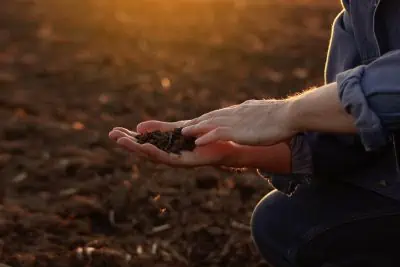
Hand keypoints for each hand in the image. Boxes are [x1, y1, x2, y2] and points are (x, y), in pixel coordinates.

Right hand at [108, 121, 240, 166]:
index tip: (114, 131)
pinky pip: (169, 158)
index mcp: (166, 147)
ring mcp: (177, 160)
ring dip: (137, 149)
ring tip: (122, 141)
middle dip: (129, 143)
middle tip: (112, 135)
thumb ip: (160, 129)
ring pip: (153, 156)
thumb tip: (139, 127)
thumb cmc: (204, 137)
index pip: (143, 143)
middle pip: (144, 150)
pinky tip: (145, 148)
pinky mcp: (187, 162)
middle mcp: (169, 155)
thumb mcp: (178, 129)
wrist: (227, 144)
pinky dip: (156, 153)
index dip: (129, 138)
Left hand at [181, 99, 297, 145]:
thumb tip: (257, 116)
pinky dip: (206, 137)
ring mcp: (236, 121)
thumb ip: (257, 115)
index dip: (209, 118)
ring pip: (210, 123)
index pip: (222, 113)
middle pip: (212, 116)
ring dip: (196, 128)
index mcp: (243, 109)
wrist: (291, 114)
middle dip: (198, 121)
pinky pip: (217, 134)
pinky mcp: (238, 130)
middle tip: (184, 125)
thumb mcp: (267, 113)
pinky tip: (197, 143)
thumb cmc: (285, 116)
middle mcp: (236, 113)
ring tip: (183, 132)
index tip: (199, 121)